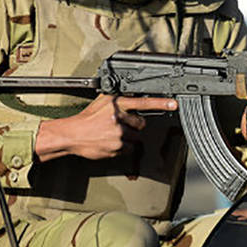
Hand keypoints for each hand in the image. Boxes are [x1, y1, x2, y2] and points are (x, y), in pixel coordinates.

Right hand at [35, 95, 177, 161]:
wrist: (72, 134)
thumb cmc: (87, 118)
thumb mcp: (102, 101)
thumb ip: (119, 100)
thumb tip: (132, 97)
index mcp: (117, 104)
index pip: (144, 102)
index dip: (161, 103)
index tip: (174, 103)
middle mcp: (119, 118)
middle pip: (141, 123)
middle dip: (134, 125)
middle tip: (120, 125)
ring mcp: (119, 134)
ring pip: (135, 138)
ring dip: (127, 137)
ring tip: (112, 134)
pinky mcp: (117, 148)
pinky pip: (129, 149)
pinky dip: (122, 147)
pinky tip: (110, 142)